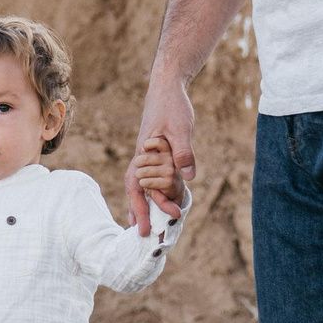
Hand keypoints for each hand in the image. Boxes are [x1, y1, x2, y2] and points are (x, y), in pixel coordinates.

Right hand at [129, 80, 198, 234]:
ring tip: (142, 224)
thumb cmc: (172, 106)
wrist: (166, 88)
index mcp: (144, 154)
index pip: (139, 187)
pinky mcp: (155, 152)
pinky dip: (150, 190)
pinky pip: (150, 176)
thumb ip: (183, 152)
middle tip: (141, 235)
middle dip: (138, 211)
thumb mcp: (181, 128)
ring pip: (140, 183)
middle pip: (134, 189)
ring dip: (142, 203)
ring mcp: (147, 155)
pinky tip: (156, 199)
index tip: (149, 226)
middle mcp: (142, 157)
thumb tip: (188, 177)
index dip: (144, 207)